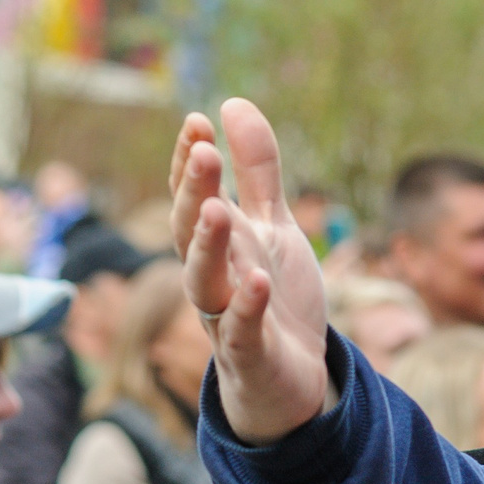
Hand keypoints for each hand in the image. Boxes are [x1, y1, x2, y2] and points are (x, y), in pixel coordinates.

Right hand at [169, 101, 332, 445]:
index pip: (193, 197)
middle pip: (190, 232)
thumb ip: (257, 172)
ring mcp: (226, 317)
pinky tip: (258, 281)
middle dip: (194, 193)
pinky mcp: (250, 355)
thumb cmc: (274, 298)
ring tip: (217, 209)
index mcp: (218, 243)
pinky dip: (247, 307)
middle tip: (203, 152)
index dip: (189, 161)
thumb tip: (232, 103)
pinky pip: (241, 331)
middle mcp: (213, 277)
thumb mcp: (273, 227)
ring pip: (204, 281)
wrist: (293, 381)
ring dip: (207, 245)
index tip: (197, 121)